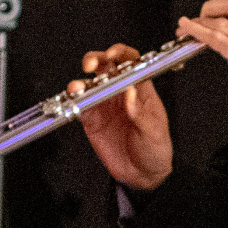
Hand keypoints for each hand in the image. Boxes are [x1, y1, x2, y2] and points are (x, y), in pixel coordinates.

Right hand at [71, 44, 172, 190]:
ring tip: (77, 88)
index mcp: (141, 89)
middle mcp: (121, 92)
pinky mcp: (92, 119)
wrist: (142, 174)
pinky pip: (79, 105)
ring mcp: (105, 104)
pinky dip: (73, 101)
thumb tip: (131, 92)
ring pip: (89, 83)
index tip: (113, 54)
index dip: (120, 53)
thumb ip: (140, 114)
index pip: (130, 62)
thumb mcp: (154, 132)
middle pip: (106, 66)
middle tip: (90, 66)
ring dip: (81, 82)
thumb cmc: (155, 149)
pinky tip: (73, 102)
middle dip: (96, 60)